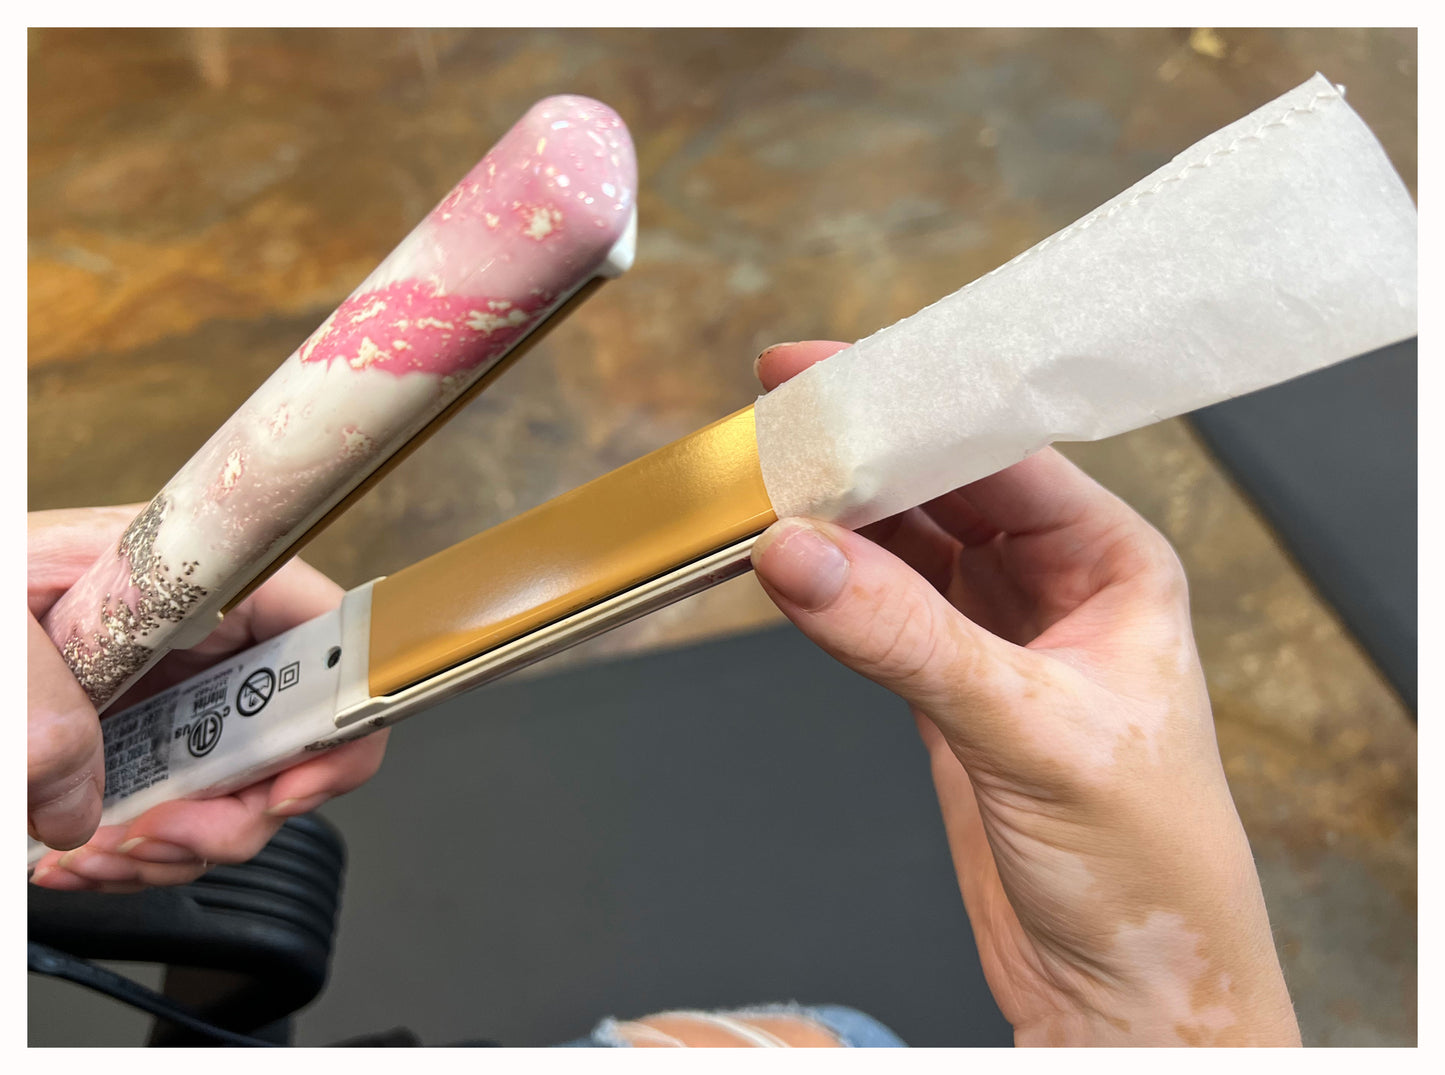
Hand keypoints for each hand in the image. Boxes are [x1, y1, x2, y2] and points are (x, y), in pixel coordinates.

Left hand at [28, 504, 387, 890]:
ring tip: (94, 855)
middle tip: (164, 834)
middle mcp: (210, 642)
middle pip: (292, 739)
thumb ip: (39, 689)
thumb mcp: (7, 609)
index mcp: (209, 583)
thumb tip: (74, 798)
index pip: (329, 638)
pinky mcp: (138, 747)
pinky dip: (134, 858)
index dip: (338, 719)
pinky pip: (177, 818)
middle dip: (237, 814)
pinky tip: (75, 855)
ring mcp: (179, 700)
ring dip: (176, 850)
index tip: (286, 788)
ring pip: (238, 796)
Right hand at [750, 342, 1299, 1045]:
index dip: (917, 406)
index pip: (1006, 454)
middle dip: (863, 455)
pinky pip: (876, 612)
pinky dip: (828, 587)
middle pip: (944, 489)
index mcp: (1115, 565)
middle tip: (776, 424)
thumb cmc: (1149, 871)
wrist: (1126, 996)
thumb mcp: (1034, 736)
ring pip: (903, 547)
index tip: (828, 376)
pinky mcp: (945, 691)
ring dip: (837, 519)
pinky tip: (786, 563)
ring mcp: (994, 638)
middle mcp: (1056, 587)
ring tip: (763, 487)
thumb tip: (803, 556)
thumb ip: (911, 642)